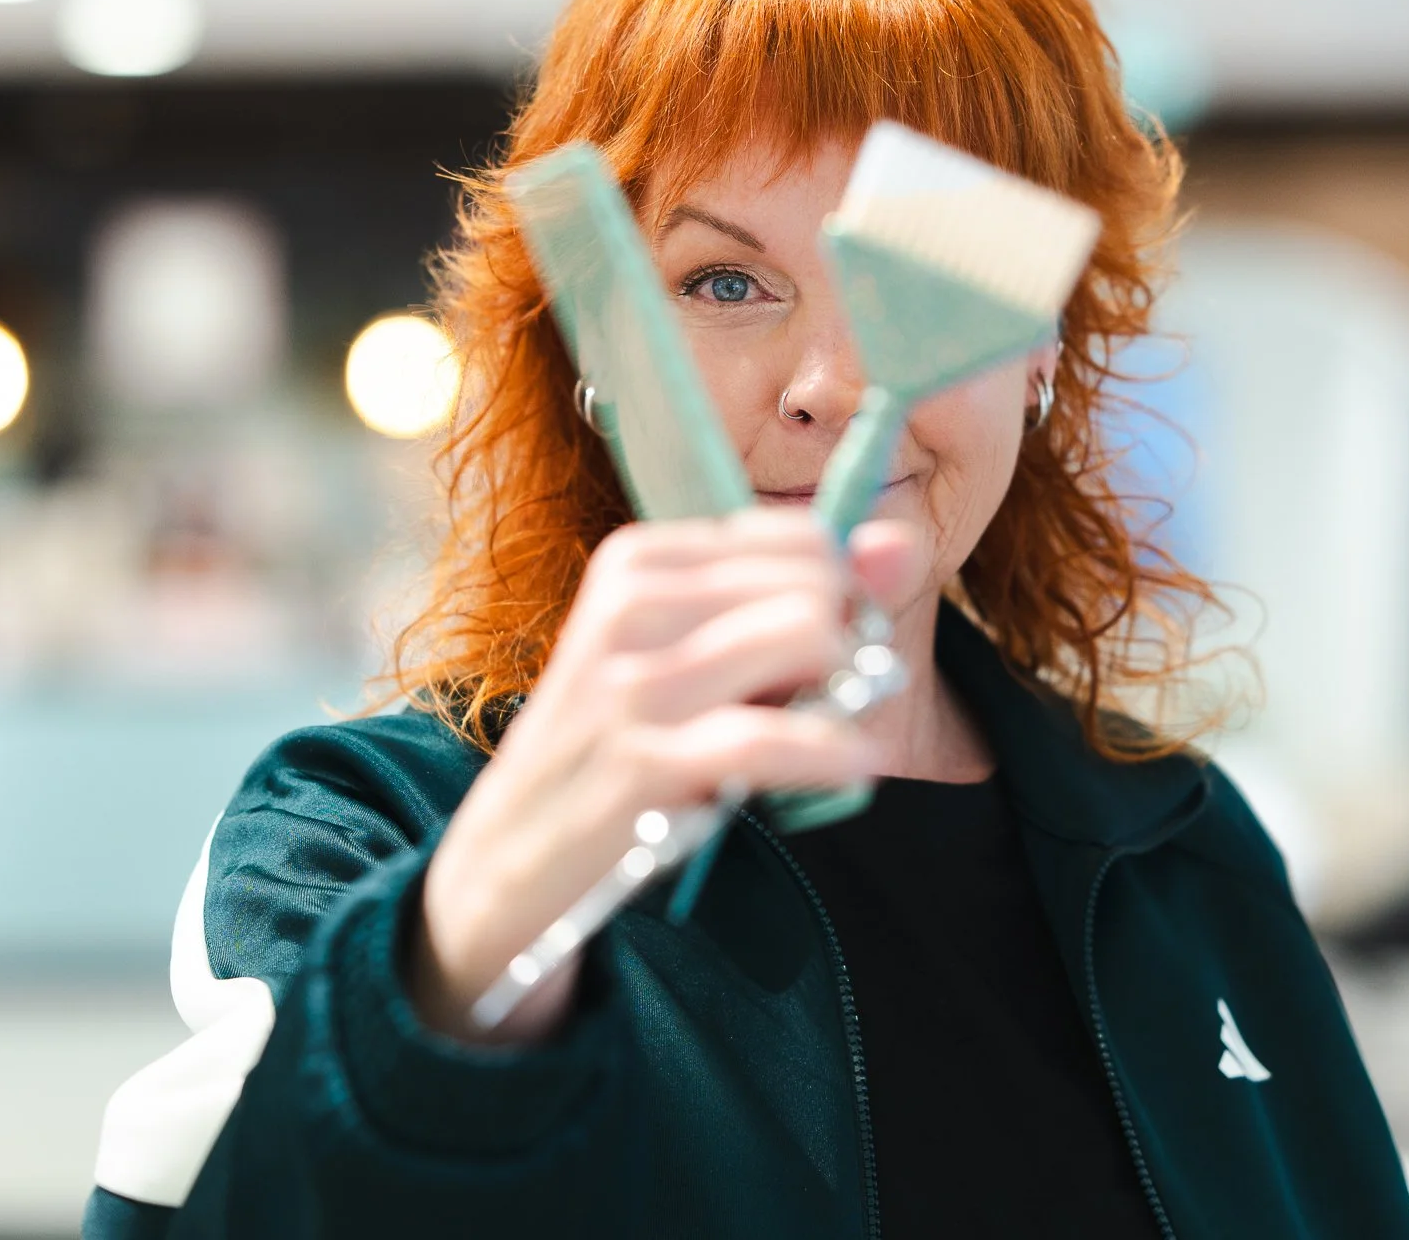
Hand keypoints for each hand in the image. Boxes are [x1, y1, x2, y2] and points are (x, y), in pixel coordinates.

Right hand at [408, 509, 919, 1041]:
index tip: (822, 654)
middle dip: (846, 643)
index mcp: (636, 563)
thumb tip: (901, 543)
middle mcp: (627, 607)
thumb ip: (803, 597)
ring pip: (805, 638)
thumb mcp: (694, 661)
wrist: (506, 868)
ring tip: (831, 737)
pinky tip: (852, 767)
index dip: (839, 599)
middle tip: (825, 703)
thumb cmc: (616, 753)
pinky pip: (770, 739)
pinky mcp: (639, 769)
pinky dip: (830, 753)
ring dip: (845, 696)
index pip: (800, 539)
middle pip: (813, 585)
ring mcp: (628, 687)